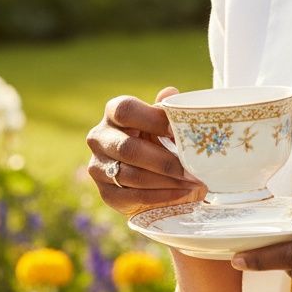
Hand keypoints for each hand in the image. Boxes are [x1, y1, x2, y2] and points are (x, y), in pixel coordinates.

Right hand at [86, 87, 205, 215]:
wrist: (153, 170)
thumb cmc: (160, 136)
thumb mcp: (164, 120)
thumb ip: (167, 109)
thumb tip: (170, 94)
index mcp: (114, 112)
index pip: (126, 110)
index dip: (153, 120)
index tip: (179, 132)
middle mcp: (99, 137)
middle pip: (128, 149)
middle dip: (164, 161)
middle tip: (193, 169)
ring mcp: (98, 166)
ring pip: (131, 176)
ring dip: (166, 181)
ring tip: (193, 182)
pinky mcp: (105, 193)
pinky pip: (132, 197)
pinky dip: (161, 196)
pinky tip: (182, 193)